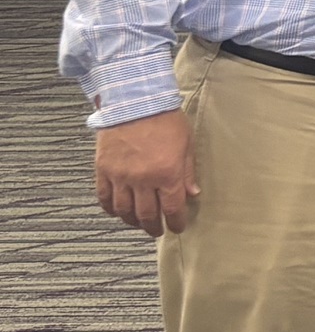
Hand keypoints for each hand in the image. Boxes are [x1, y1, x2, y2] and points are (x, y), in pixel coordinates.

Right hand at [95, 109, 198, 236]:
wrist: (135, 101)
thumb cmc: (165, 119)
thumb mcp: (186, 143)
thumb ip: (188, 171)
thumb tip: (193, 193)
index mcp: (167, 173)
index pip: (172, 208)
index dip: (176, 222)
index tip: (178, 228)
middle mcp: (143, 179)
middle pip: (146, 214)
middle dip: (154, 226)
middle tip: (158, 231)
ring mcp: (120, 176)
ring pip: (124, 210)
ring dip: (132, 221)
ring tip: (139, 224)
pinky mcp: (103, 170)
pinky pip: (104, 197)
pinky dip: (111, 209)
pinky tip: (118, 212)